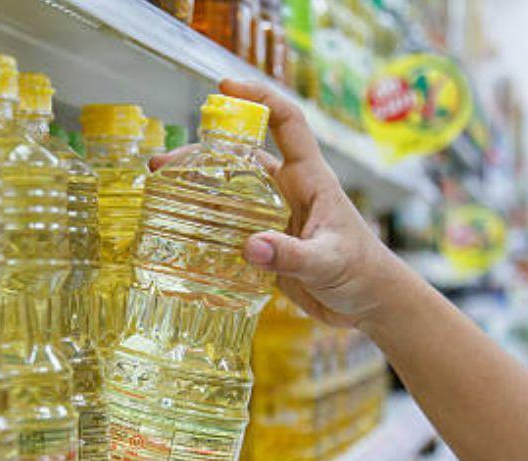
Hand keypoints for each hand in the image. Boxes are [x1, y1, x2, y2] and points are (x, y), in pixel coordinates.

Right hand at [150, 79, 409, 327]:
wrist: (369, 303)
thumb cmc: (361, 273)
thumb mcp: (327, 262)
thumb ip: (291, 255)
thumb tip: (250, 247)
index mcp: (309, 179)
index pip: (286, 122)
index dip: (258, 98)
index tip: (224, 89)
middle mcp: (288, 191)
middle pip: (240, 160)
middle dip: (201, 156)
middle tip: (162, 166)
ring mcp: (275, 217)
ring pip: (229, 193)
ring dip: (196, 190)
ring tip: (159, 192)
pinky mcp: (267, 244)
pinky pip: (230, 227)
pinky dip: (205, 225)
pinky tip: (179, 230)